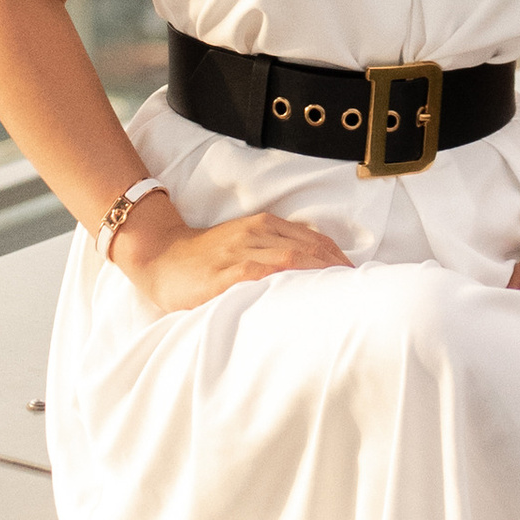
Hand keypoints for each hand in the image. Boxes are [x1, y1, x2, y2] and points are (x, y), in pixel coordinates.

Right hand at [116, 197, 352, 311]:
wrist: (160, 257)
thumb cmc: (203, 261)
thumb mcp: (242, 248)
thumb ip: (271, 255)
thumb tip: (307, 278)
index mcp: (263, 225)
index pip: (313, 239)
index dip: (339, 257)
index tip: (357, 277)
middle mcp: (256, 233)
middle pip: (310, 248)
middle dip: (338, 268)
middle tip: (359, 291)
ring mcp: (242, 251)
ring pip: (293, 257)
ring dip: (321, 274)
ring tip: (342, 295)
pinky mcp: (226, 272)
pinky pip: (263, 273)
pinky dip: (288, 280)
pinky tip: (304, 294)